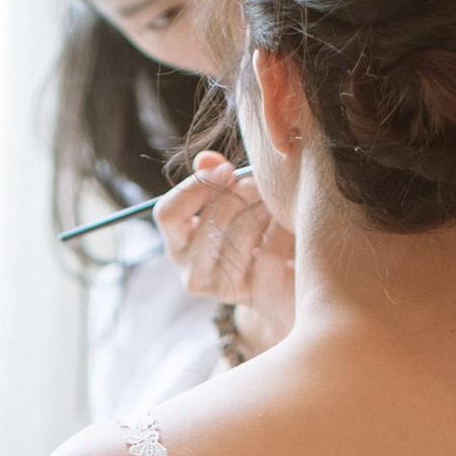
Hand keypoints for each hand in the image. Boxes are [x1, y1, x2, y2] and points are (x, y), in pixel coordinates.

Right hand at [155, 151, 295, 354]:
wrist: (280, 285)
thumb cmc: (251, 233)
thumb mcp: (230, 202)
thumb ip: (216, 179)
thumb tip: (206, 159)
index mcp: (177, 244)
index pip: (168, 213)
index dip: (196, 186)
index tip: (228, 169)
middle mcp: (189, 271)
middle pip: (209, 220)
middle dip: (240, 193)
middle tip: (262, 182)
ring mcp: (216, 288)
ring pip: (236, 236)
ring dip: (261, 210)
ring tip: (277, 200)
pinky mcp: (246, 296)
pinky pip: (262, 254)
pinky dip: (277, 232)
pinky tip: (287, 224)